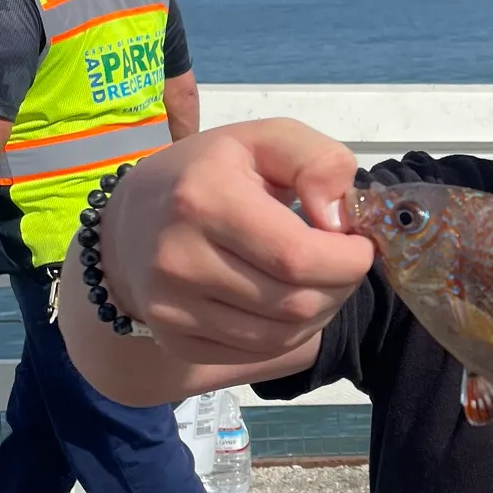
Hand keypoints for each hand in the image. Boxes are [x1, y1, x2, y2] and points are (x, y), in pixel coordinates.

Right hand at [96, 118, 375, 364]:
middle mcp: (177, 259)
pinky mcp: (174, 340)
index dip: (347, 259)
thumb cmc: (211, 172)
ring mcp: (170, 307)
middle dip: (341, 286)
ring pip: (280, 336)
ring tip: (321, 281)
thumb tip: (339, 218)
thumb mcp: (265, 139)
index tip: (360, 244)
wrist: (132, 221)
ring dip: (321, 313)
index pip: (297, 255)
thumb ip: (317, 160)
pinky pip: (255, 354)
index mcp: (202, 199)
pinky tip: (289, 302)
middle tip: (345, 263)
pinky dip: (289, 334)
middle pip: (294, 302)